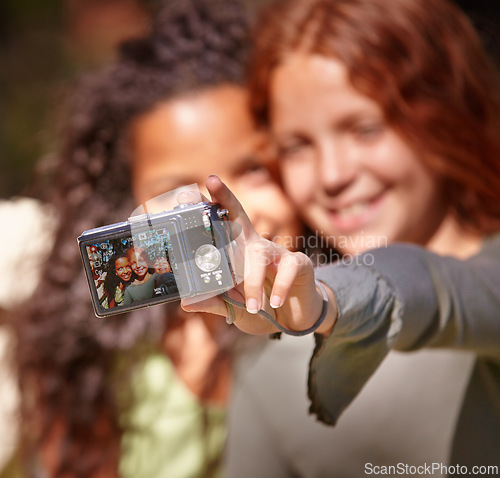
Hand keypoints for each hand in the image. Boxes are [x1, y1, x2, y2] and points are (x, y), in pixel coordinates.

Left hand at [180, 176, 337, 335]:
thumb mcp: (234, 308)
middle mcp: (254, 246)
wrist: (294, 321)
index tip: (186, 195)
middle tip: (211, 181)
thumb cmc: (260, 308)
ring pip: (260, 252)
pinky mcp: (299, 264)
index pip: (219, 226)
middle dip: (225, 197)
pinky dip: (281, 286)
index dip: (205, 209)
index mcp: (236, 253)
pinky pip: (289, 268)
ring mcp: (277, 252)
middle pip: (239, 215)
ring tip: (251, 305)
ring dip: (252, 280)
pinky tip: (274, 302)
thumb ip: (213, 303)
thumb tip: (186, 303)